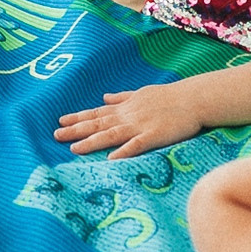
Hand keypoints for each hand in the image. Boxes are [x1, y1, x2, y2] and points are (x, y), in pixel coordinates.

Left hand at [56, 84, 205, 158]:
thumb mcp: (142, 92)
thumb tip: (104, 96)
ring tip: (74, 148)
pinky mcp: (155, 135)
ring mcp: (140, 126)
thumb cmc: (170, 96)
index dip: (78, 117)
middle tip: (56, 135)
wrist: (194, 98)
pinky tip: (111, 159)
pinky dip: (123, 151)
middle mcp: (129, 116)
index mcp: (126, 107)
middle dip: (77, 130)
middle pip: (99, 123)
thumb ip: (122, 97)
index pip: (98, 112)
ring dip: (92, 141)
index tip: (60, 121)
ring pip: (112, 134)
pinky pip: (136, 145)